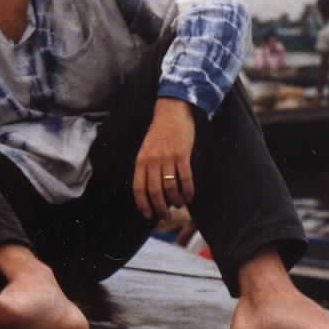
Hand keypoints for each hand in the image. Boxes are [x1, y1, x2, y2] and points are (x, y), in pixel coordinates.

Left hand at [132, 98, 196, 219]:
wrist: (172, 112)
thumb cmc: (159, 134)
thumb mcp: (146, 150)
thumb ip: (146, 167)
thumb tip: (150, 191)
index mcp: (141, 160)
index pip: (139, 188)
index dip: (143, 204)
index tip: (148, 216)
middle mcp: (152, 161)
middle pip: (155, 192)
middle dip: (160, 208)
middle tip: (165, 216)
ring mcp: (167, 158)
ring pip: (170, 188)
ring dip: (176, 201)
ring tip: (179, 205)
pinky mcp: (182, 155)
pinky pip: (185, 179)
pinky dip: (188, 191)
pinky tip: (189, 197)